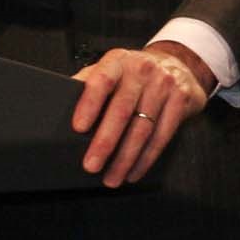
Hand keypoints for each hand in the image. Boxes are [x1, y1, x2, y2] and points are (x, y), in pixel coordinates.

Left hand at [72, 42, 212, 186]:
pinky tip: (134, 171)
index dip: (89, 104)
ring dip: (125, 158)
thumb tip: (58, 107)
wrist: (178, 64)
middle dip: (105, 142)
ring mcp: (165, 84)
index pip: (101, 80)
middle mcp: (143, 70)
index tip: (78, 128)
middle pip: (122, 110)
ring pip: (143, 128)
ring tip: (111, 178)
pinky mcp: (181, 99)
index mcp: (118, 61)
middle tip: (91, 165)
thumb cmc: (133, 74)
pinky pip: (162, 135)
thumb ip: (89, 84)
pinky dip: (147, 158)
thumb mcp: (110, 69)